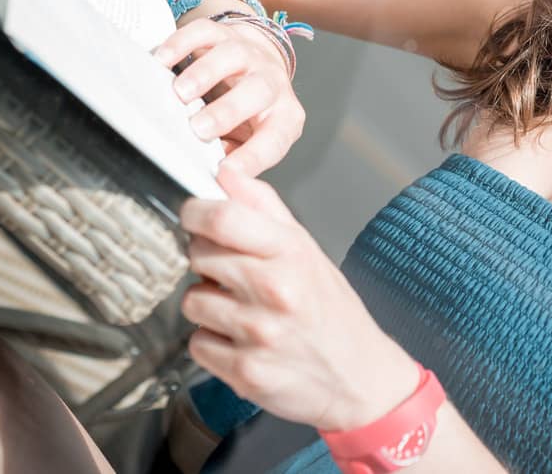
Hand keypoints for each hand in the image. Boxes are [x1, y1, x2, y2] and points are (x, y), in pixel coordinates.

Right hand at [152, 16, 305, 178]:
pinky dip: (183, 43)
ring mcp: (249, 55)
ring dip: (205, 74)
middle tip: (199, 127)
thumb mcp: (248, 140)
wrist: (256, 64)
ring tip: (180, 93)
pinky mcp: (224, 33)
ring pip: (233, 55)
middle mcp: (271, 83)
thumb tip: (214, 176)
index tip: (226, 173)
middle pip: (259, 91)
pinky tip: (163, 59)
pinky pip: (206, 32)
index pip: (274, 139)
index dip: (253, 157)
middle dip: (228, 110)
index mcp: (283, 117)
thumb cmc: (250, 112)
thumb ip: (233, 156)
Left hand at [179, 166, 422, 430]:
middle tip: (231, 273)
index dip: (195, 212)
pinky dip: (212, 343)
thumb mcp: (307, 249)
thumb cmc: (331, 310)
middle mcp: (274, 290)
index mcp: (290, 252)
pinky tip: (240, 341)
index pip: (222, 218)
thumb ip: (264, 207)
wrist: (358, 376)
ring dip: (209, 305)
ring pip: (192, 301)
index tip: (193, 216)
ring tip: (240, 311)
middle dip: (206, 260)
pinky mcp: (245, 372)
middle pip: (199, 256)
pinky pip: (197, 344)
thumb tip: (225, 174)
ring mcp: (259, 333)